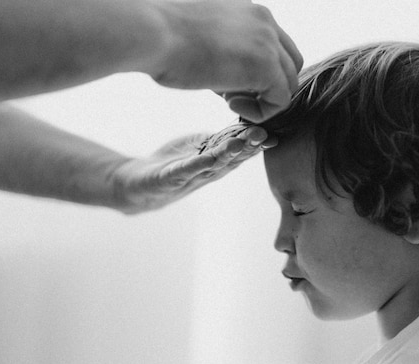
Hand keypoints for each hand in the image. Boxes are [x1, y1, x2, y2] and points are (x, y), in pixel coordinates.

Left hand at [113, 125, 276, 213]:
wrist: (142, 185)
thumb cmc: (175, 164)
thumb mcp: (201, 147)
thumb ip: (221, 138)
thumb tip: (244, 124)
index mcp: (218, 161)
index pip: (242, 150)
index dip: (259, 143)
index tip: (276, 133)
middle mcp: (209, 171)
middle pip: (233, 158)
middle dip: (250, 147)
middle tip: (266, 134)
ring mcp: (191, 176)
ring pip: (215, 164)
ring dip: (229, 154)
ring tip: (242, 142)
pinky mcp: (172, 178)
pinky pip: (187, 170)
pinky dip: (198, 164)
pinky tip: (208, 157)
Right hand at [151, 0, 302, 122]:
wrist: (151, 32)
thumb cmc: (160, 35)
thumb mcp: (198, 35)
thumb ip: (222, 50)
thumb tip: (226, 77)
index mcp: (248, 9)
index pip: (273, 43)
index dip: (257, 70)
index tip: (225, 78)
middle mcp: (264, 20)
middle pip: (289, 62)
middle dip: (267, 85)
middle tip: (232, 94)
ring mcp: (268, 42)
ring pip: (289, 81)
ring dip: (262, 99)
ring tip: (229, 100)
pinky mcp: (266, 66)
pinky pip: (282, 100)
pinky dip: (260, 111)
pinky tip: (231, 105)